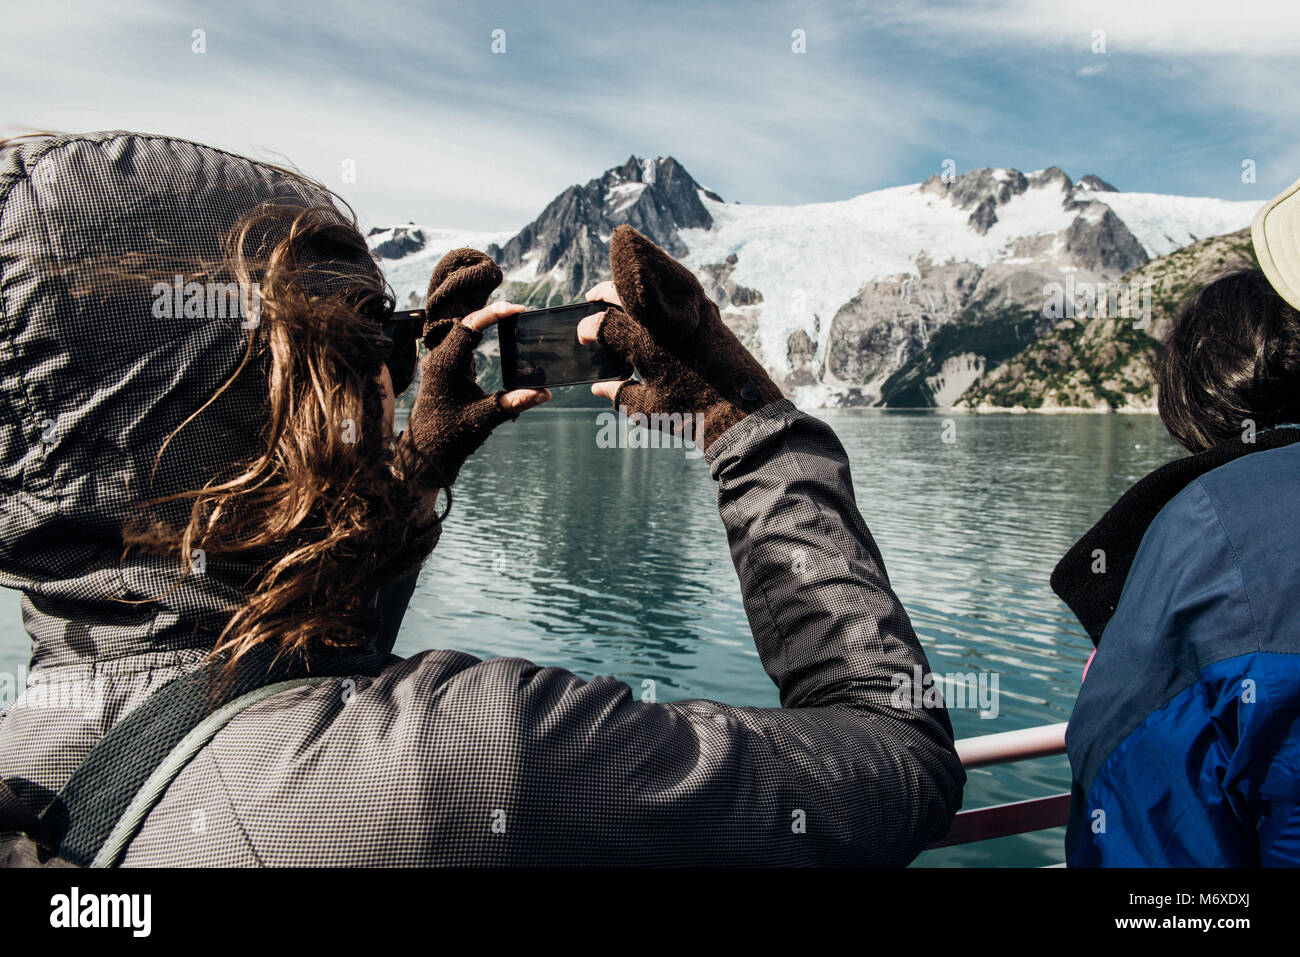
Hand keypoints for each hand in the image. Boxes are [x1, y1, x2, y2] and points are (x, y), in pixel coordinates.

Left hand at [399, 249, 548, 487]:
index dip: (494, 314)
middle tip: (519, 311)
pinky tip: (499, 336)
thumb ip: (512, 404)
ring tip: (513, 318)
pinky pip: (465, 345)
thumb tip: (544, 393)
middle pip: (467, 324)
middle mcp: (440, 360)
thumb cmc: (448, 438)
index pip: (469, 326)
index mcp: (445, 365)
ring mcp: (442, 365)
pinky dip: (482, 336)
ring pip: (464, 333)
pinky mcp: (447, 372)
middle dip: (492, 313)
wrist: (424, 456)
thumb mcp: (482, 421)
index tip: (518, 310)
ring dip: (486, 323)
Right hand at [577, 226, 781, 451]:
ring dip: (632, 285)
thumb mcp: (649, 410)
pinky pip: (680, 291)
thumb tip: (599, 387)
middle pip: (624, 292)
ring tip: (620, 292)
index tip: (584, 337)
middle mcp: (663, 323)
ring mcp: (688, 314)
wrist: (743, 412)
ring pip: (652, 285)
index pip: (604, 325)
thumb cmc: (692, 415)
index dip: (588, 329)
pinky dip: (662, 290)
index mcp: (643, 345)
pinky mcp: (710, 315)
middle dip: (603, 292)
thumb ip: (620, 395)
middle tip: (593, 297)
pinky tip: (657, 301)